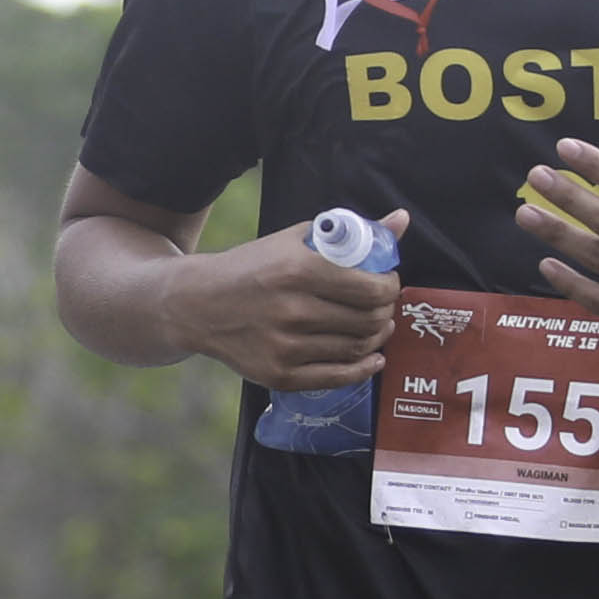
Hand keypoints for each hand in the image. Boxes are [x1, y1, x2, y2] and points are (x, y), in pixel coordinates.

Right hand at [166, 208, 412, 387]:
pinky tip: (372, 357)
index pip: (372, 288)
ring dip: (377, 337)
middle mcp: (293, 310)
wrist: (196, 304)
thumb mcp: (295, 240)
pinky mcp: (279, 375)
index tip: (387, 282)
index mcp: (298, 270)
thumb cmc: (252, 267)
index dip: (390, 287)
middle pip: (369, 320)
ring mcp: (285, 347)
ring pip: (357, 348)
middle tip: (382, 305)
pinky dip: (364, 368)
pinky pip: (338, 377)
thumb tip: (401, 221)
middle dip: (386, 312)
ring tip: (375, 326)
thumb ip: (350, 234)